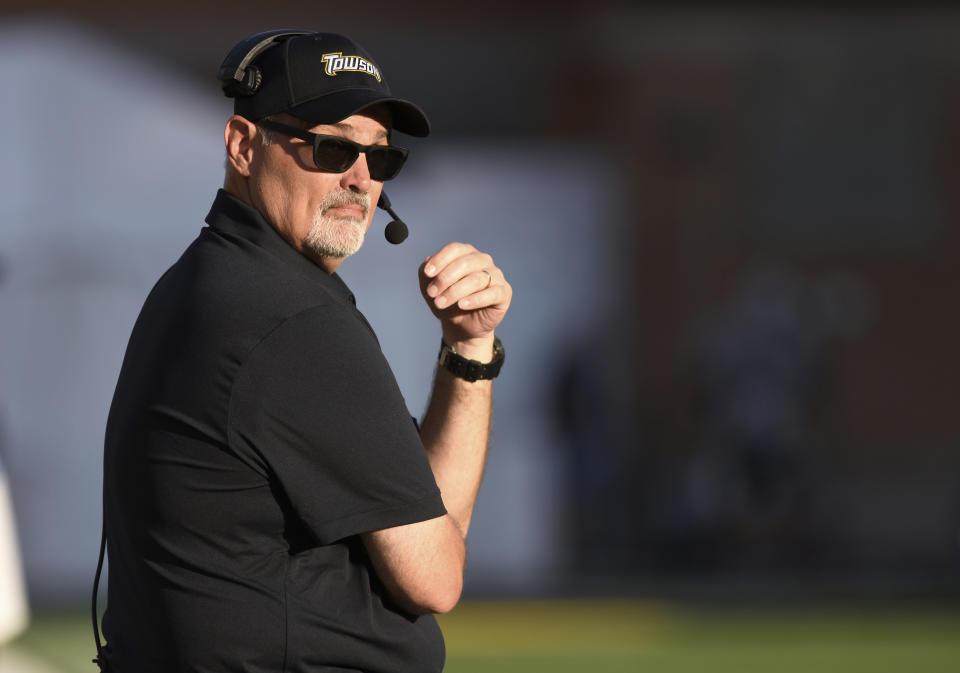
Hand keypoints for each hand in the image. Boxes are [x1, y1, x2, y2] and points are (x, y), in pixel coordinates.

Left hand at [419, 242, 511, 358]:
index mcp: (466, 254)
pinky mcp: (504, 292)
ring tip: (440, 303)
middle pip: (465, 263)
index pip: (455, 249)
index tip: (427, 273)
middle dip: (445, 278)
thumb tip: (426, 261)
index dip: (440, 260)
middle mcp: (483, 260)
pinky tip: (462, 305)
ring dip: (455, 291)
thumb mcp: (430, 289)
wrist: (462, 327)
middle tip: (432, 293)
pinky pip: (492, 293)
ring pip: (476, 279)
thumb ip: (425, 274)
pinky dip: (475, 299)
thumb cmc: (448, 303)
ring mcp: (496, 275)